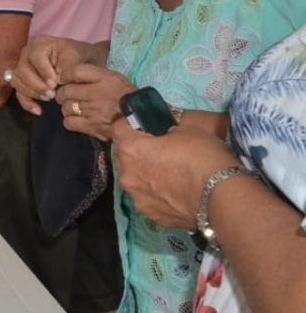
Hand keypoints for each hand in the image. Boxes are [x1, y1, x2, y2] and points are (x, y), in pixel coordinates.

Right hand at [9, 35, 96, 114]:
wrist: (74, 59)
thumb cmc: (74, 55)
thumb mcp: (75, 56)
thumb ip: (67, 65)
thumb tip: (58, 79)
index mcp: (39, 43)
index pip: (36, 57)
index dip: (44, 71)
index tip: (55, 84)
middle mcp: (26, 53)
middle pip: (23, 70)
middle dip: (37, 85)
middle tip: (52, 94)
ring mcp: (21, 67)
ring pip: (17, 82)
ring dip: (32, 93)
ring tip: (48, 99)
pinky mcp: (21, 81)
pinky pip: (18, 92)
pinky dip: (27, 103)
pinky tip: (38, 111)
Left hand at [53, 63, 136, 141]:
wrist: (140, 118)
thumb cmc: (125, 95)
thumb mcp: (113, 78)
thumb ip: (93, 74)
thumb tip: (68, 75)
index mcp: (105, 78)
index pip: (75, 71)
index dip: (65, 75)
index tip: (63, 79)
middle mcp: (97, 93)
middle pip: (65, 91)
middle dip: (62, 94)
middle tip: (65, 96)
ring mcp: (94, 111)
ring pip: (66, 107)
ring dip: (67, 108)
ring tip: (74, 108)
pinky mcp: (92, 126)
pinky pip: (69, 122)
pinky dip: (70, 121)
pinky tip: (77, 119)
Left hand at [112, 120, 240, 228]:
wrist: (222, 198)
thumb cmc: (203, 157)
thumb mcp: (186, 130)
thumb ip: (165, 132)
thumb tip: (163, 137)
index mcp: (130, 150)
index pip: (118, 129)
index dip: (128, 123)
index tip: (140, 124)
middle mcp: (127, 175)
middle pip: (124, 156)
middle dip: (136, 151)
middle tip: (158, 150)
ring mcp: (138, 198)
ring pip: (135, 180)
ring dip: (145, 174)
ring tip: (168, 175)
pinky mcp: (152, 216)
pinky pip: (149, 199)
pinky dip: (157, 194)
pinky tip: (175, 194)